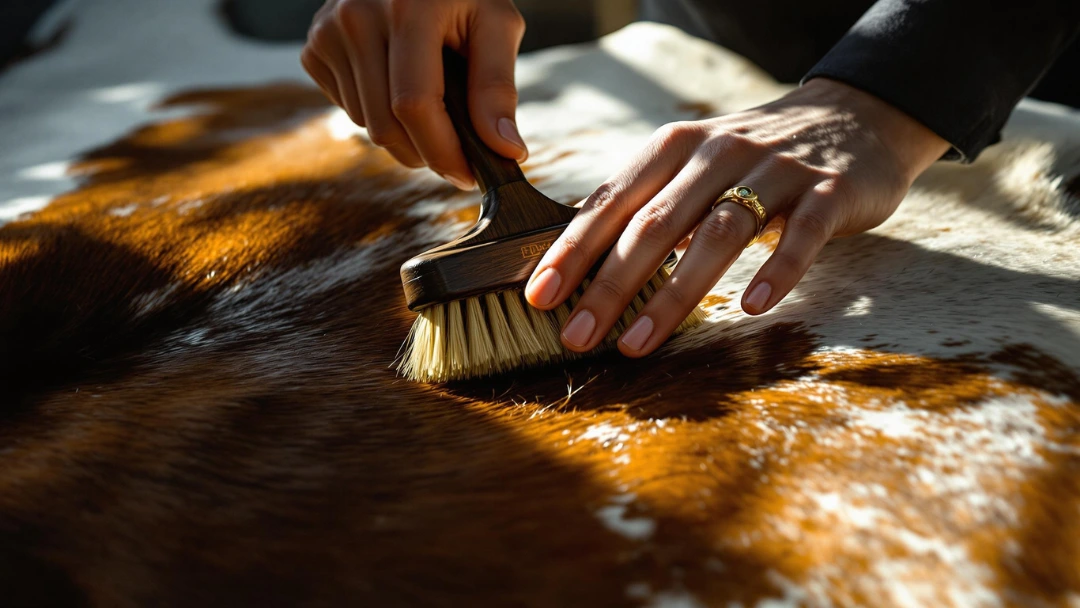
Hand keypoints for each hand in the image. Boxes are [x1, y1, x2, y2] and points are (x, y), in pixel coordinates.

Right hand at [301, 0, 527, 188]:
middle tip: (456, 152)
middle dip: (425, 153)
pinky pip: (348, 110)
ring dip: (403, 135)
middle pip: (386, 127)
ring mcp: (328, 34)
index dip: (443, 152)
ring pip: (366, 125)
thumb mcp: (496, 24)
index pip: (414, 105)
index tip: (468, 174)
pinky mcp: (314, 49)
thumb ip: (498, 87)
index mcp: (408, 9)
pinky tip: (396, 85)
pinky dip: (377, 114)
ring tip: (430, 105)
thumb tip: (506, 150)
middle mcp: (357, 18)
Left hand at [524, 78, 950, 356]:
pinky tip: (752, 308)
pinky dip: (776, 270)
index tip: (539, 296)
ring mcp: (775, 170)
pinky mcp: (828, 189)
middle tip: (577, 335)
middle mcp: (717, 152)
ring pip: (718, 232)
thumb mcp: (691, 165)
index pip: (612, 201)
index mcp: (673, 148)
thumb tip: (578, 258)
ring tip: (638, 342)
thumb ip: (646, 204)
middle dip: (609, 284)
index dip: (572, 250)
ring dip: (674, 292)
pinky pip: (801, 234)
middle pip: (655, 223)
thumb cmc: (752, 157)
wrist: (853, 115)